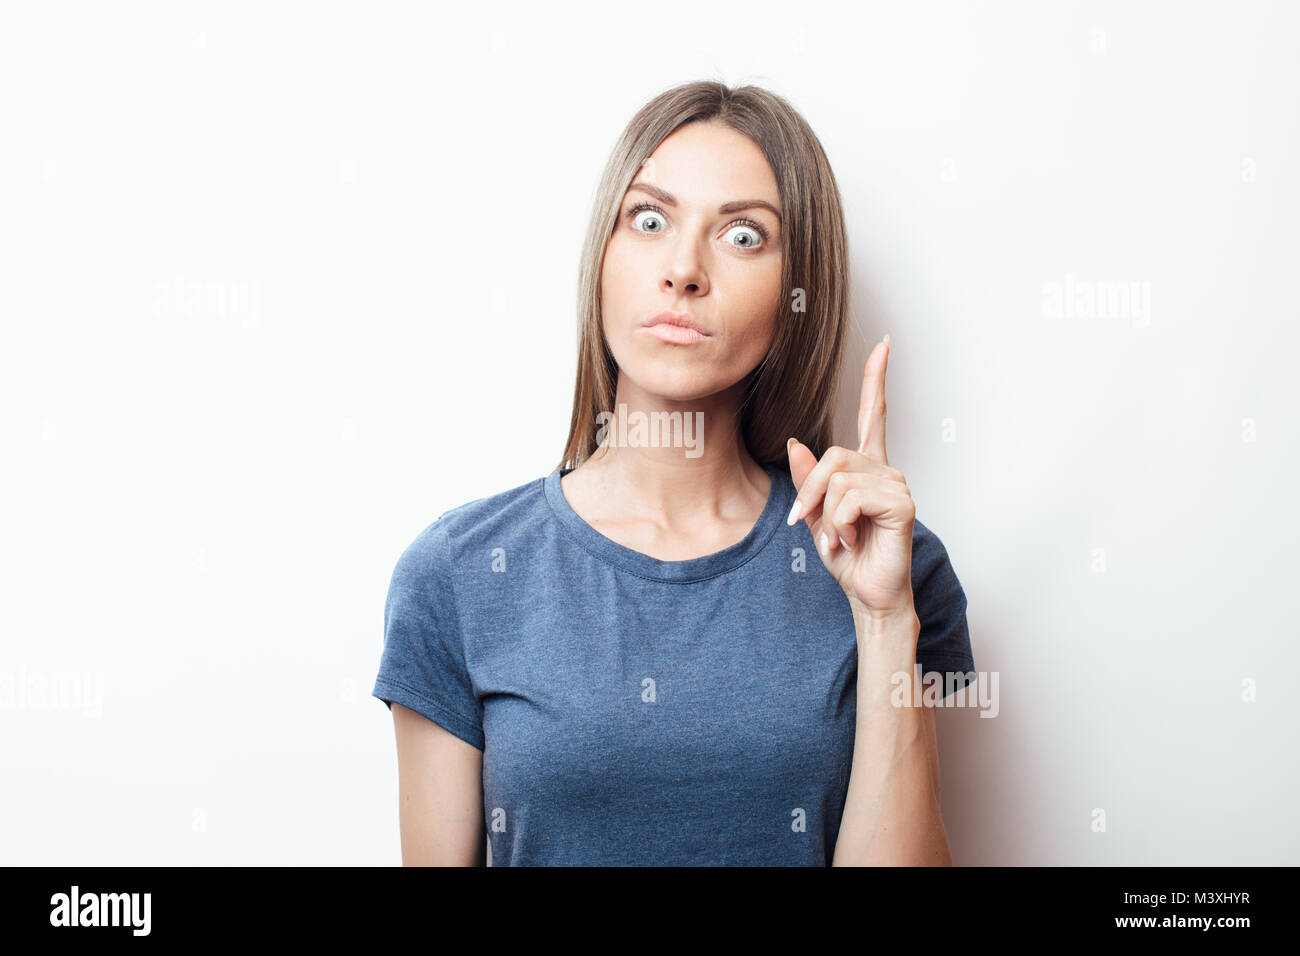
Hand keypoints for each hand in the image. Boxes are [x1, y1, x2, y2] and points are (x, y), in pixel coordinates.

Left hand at [786, 336, 915, 620]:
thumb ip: (807, 481)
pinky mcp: (901, 504)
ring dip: (825, 514)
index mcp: (866, 469)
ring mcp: (897, 485)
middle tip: (805, 522)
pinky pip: (851, 498)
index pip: (873, 416)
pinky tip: (849, 540)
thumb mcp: (815, 516)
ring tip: (837, 538)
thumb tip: (795, 443)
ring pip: (838, 478)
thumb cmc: (849, 558)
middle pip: (833, 454)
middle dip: (809, 490)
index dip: (876, 380)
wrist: (869, 594)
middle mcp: (885, 471)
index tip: (884, 345)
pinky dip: (838, 524)